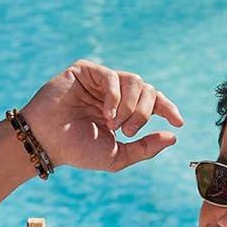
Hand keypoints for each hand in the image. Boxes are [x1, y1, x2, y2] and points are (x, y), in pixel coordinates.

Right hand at [20, 60, 183, 173]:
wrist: (47, 142)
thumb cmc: (78, 150)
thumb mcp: (118, 156)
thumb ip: (145, 147)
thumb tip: (173, 137)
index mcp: (123, 110)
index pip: (152, 100)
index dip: (167, 107)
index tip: (179, 122)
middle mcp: (113, 93)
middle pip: (146, 89)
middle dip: (143, 112)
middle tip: (128, 130)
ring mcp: (100, 81)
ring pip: (134, 81)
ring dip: (131, 106)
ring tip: (115, 124)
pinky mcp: (85, 71)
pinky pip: (112, 76)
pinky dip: (115, 97)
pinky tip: (106, 113)